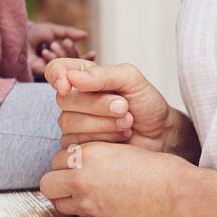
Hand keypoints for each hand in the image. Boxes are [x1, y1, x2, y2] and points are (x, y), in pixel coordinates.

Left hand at [26, 22, 92, 78]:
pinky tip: (45, 51)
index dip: (87, 57)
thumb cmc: (35, 33)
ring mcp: (52, 70)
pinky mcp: (43, 74)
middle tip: (65, 42)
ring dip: (60, 55)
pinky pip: (53, 70)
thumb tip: (86, 35)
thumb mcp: (54, 30)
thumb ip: (69, 32)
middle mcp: (60, 64)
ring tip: (51, 44)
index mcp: (64, 54)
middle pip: (74, 64)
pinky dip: (51, 59)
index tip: (93, 52)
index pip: (80, 58)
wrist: (18, 38)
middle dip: (71, 52)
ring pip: (65, 67)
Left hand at [41, 142, 189, 216]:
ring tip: (88, 200)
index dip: (69, 165)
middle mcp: (84, 174)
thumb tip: (91, 167)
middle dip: (60, 184)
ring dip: (67, 201)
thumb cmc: (163, 172)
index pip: (60, 157)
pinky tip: (100, 211)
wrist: (179, 196)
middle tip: (77, 186)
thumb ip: (102, 158)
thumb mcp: (127, 151)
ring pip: (56, 203)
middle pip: (49, 181)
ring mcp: (88, 200)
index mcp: (93, 151)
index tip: (80, 169)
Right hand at [43, 59, 174, 150]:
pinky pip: (75, 144)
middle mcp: (76, 99)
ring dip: (103, 124)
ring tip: (127, 123)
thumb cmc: (146, 104)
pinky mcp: (78, 146)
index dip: (56, 76)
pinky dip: (102, 140)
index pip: (56, 69)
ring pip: (69, 123)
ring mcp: (75, 123)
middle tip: (124, 107)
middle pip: (64, 99)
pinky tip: (120, 138)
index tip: (67, 86)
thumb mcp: (132, 80)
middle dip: (96, 105)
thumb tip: (72, 77)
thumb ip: (103, 75)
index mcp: (84, 76)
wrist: (160, 135)